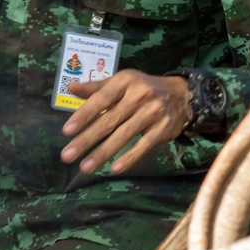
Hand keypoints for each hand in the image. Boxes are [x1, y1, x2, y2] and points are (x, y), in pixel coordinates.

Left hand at [59, 71, 191, 175]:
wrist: (182, 94)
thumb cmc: (143, 88)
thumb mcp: (122, 82)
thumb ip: (96, 87)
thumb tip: (70, 88)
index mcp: (125, 81)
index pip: (100, 99)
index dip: (83, 115)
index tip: (66, 131)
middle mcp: (138, 95)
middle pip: (109, 120)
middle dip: (86, 139)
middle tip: (67, 155)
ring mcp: (152, 112)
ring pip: (123, 135)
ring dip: (102, 153)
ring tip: (85, 167)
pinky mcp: (163, 129)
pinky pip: (143, 145)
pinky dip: (129, 157)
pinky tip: (115, 168)